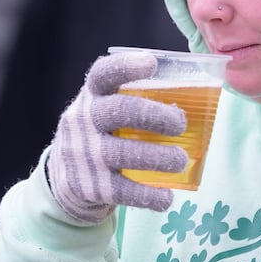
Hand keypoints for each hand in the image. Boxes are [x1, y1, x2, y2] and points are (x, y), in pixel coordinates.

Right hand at [45, 51, 187, 223]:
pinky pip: (120, 190)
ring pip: (121, 153)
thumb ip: (136, 103)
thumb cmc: (102, 134)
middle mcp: (83, 120)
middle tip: (180, 124)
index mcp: (92, 95)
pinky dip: (147, 195)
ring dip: (157, 157)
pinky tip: (166, 198)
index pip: (103, 74)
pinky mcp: (87, 185)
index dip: (125, 66)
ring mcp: (83, 154)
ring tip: (180, 161)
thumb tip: (196, 104)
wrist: (64, 176)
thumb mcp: (107, 110)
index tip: (151, 63)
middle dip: (154, 115)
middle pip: (118, 111)